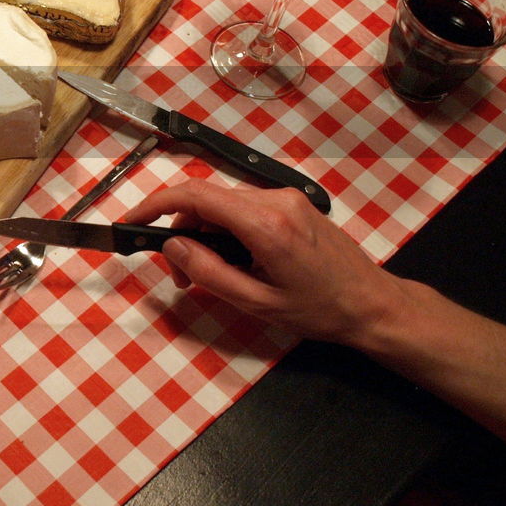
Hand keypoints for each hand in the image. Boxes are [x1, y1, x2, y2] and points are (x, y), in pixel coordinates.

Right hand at [124, 180, 406, 345]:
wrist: (373, 304)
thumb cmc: (319, 310)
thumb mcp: (256, 302)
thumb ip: (208, 272)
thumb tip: (172, 245)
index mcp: (265, 223)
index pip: (196, 195)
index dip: (155, 203)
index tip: (132, 221)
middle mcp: (274, 200)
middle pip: (206, 199)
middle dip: (181, 229)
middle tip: (177, 273)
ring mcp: (286, 198)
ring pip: (223, 203)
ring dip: (203, 231)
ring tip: (205, 272)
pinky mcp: (292, 204)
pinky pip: (244, 207)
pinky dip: (225, 229)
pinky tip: (231, 259)